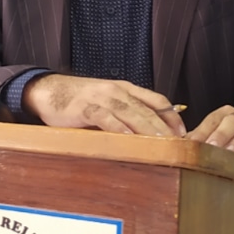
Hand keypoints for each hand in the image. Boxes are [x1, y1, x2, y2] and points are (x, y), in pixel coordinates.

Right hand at [23, 75, 186, 136]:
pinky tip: (129, 139)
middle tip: (179, 144)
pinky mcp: (84, 108)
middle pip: (147, 109)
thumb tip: (148, 135)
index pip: (156, 100)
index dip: (172, 116)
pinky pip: (105, 118)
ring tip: (161, 143)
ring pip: (130, 112)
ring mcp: (101, 98)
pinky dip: (118, 129)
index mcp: (125, 89)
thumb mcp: (107, 103)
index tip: (184, 133)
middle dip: (164, 127)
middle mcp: (116, 91)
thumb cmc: (79, 100)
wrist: (48, 90)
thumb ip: (126, 114)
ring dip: (147, 128)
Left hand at [186, 106, 233, 160]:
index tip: (194, 144)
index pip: (213, 120)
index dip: (203, 131)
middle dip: (222, 135)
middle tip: (213, 148)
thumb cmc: (223, 144)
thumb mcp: (208, 140)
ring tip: (230, 156)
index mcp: (223, 115)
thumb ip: (195, 141)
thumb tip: (175, 148)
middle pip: (232, 122)